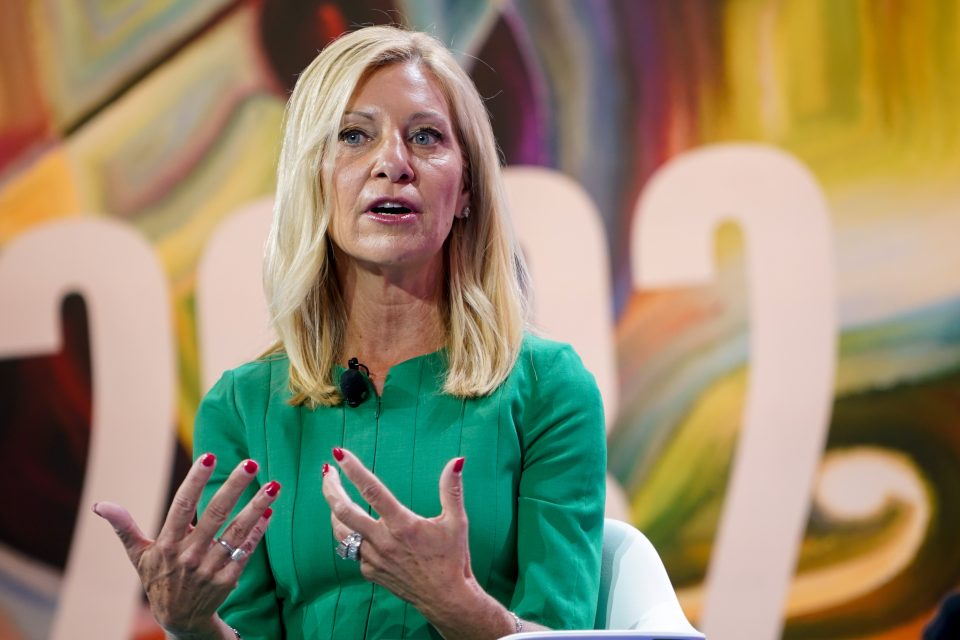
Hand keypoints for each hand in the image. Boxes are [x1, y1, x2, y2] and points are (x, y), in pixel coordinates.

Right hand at [93, 454, 278, 635]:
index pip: (181, 506)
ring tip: (273, 485)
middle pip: (215, 514)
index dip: (195, 481)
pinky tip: (269, 511)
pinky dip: (259, 531)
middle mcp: (189, 555)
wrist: (179, 621)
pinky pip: (246, 550)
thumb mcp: (138, 556)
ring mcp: (211, 568)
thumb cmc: (158, 579)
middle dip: (234, 487)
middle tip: (251, 463)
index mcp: (167, 544)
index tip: (209, 456)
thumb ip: (124, 527)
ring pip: (237, 532)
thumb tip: (100, 505)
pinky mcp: (228, 579)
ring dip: (256, 507)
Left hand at [322, 448, 472, 618]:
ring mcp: (373, 558)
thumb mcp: (457, 521)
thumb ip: (452, 489)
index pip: (371, 490)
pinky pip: (353, 551)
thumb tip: (457, 461)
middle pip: (343, 511)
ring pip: (341, 531)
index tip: (339, 453)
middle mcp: (383, 540)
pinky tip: (354, 528)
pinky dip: (350, 535)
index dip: (353, 470)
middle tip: (326, 471)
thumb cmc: (453, 558)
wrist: (446, 598)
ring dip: (334, 511)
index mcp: (402, 524)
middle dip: (330, 488)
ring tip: (334, 496)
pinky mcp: (371, 572)